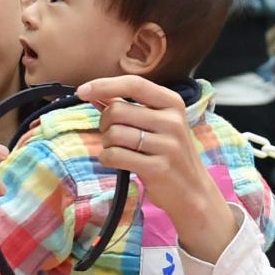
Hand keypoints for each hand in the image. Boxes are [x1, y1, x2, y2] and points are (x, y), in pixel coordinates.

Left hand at [80, 76, 233, 260]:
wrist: (193, 190)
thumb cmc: (168, 153)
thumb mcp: (156, 124)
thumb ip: (127, 107)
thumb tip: (92, 93)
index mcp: (172, 103)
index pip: (133, 84)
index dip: (104, 85)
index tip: (82, 91)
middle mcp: (173, 121)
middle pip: (117, 110)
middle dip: (105, 124)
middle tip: (113, 136)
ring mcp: (168, 145)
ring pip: (114, 134)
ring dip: (107, 144)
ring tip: (120, 151)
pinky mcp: (159, 167)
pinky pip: (115, 155)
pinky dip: (108, 158)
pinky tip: (117, 162)